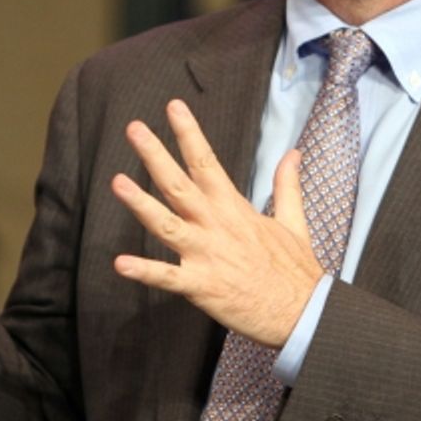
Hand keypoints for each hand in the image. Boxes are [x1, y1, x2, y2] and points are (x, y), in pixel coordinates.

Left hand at [111, 99, 323, 347]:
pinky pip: (167, 278)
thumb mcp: (293, 221)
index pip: (207, 162)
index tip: (173, 107)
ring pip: (167, 224)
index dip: (188, 133)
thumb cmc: (295, 270)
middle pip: (179, 184)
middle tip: (134, 129)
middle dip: (155, 155)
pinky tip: (120, 264)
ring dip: (141, 204)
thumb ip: (287, 185)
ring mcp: (207, 255)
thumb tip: (293, 153)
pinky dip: (144, 271)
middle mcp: (216, 225)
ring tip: (116, 183)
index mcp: (234, 208)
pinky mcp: (203, 286)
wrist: (304, 313)